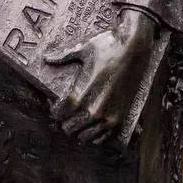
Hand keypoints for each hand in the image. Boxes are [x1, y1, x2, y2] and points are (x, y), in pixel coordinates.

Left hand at [44, 10, 157, 146]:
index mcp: (82, 93)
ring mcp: (108, 116)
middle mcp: (95, 109)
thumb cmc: (108, 45)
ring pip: (85, 136)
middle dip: (64, 121)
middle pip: (70, 128)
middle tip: (64, 113)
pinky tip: (91, 127)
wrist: (135, 46)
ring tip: (77, 120)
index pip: (61, 114)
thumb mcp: (83, 48)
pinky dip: (95, 136)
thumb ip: (63, 56)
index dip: (55, 111)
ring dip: (79, 129)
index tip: (54, 106)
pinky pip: (103, 137)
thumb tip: (46, 58)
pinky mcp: (120, 117)